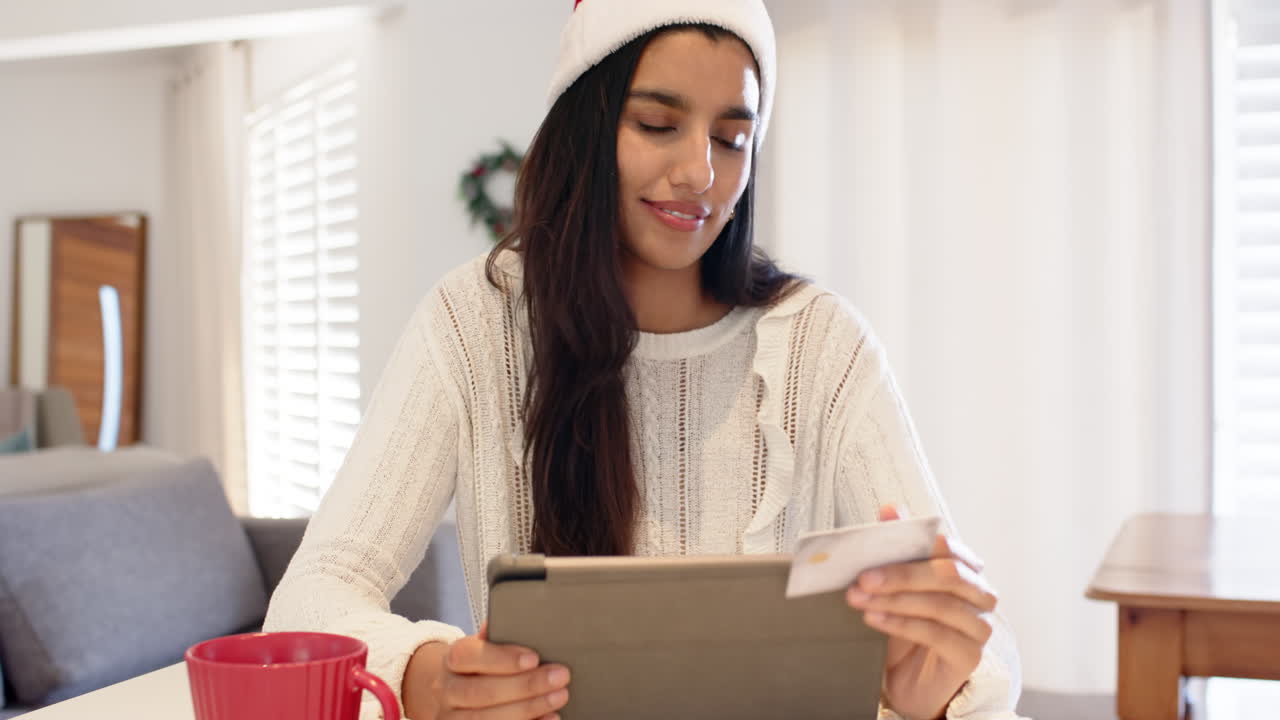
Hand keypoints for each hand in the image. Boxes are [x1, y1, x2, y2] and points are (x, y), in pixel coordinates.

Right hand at [403, 623, 570, 719]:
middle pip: (481, 692)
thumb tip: (523, 618)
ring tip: (558, 697)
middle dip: (524, 686)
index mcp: (453, 659)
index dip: (502, 658)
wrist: (453, 693)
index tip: (534, 658)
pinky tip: (548, 718)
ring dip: (528, 708)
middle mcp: (446, 690)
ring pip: (486, 718)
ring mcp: (451, 717)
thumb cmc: (479, 666)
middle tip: (559, 676)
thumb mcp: (484, 646)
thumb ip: (499, 636)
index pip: (469, 656)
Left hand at [845, 506, 997, 719]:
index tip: (876, 542)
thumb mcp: (896, 586)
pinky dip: (901, 623)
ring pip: (939, 604)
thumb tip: (890, 509)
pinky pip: (936, 633)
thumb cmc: (904, 629)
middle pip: (947, 574)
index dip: (915, 543)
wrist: (907, 681)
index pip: (949, 548)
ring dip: (894, 599)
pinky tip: (874, 618)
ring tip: (859, 599)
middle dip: (901, 573)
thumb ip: (897, 547)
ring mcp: (979, 627)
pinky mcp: (969, 656)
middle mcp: (980, 595)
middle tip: (862, 577)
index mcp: (965, 570)